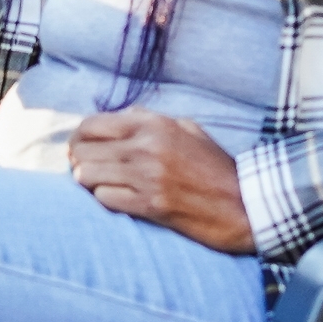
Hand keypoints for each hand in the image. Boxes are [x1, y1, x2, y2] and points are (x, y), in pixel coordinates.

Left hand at [68, 109, 257, 254]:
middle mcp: (147, 146)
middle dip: (78, 160)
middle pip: (84, 148)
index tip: (81, 148)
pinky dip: (104, 199)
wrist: (244, 205)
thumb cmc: (217, 169)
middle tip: (84, 169)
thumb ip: (154, 121)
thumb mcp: (190, 130)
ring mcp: (147, 176)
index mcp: (155, 124)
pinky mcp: (150, 204)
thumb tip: (123, 116)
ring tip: (99, 185)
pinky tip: (116, 199)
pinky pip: (104, 198)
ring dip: (88, 182)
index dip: (80, 137)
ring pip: (87, 174)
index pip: (93, 123)